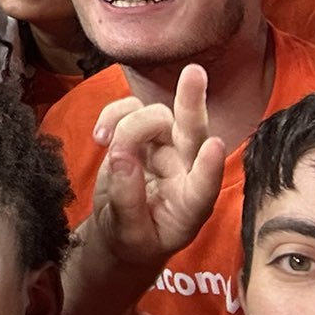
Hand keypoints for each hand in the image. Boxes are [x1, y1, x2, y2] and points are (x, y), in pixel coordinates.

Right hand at [88, 64, 225, 265]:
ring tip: (105, 143)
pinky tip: (100, 136)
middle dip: (192, 103)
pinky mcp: (143, 137)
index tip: (214, 147)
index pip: (204, 185)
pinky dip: (112, 115)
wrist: (118, 234)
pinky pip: (131, 110)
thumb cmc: (132, 241)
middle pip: (192, 132)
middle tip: (194, 73)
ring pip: (155, 117)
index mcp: (190, 205)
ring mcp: (165, 150)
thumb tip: (121, 156)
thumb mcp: (128, 235)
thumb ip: (127, 200)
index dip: (209, 166)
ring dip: (127, 124)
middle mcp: (185, 172)